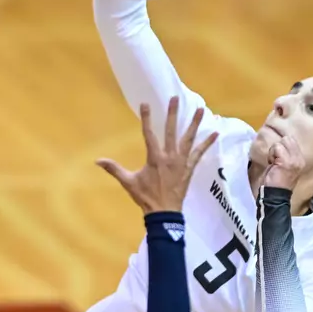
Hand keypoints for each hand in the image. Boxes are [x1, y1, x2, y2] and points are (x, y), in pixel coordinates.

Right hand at [96, 97, 216, 214]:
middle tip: (175, 98)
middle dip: (173, 114)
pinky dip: (207, 143)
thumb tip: (97, 160)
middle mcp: (170, 157)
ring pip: (189, 139)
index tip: (145, 103)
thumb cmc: (146, 197)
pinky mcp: (190, 168)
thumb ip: (114, 169)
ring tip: (201, 109)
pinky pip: (199, 153)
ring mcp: (181, 162)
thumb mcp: (128, 182)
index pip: (149, 134)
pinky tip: (215, 133)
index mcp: (154, 158)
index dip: (146, 118)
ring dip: (194, 123)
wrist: (164, 213)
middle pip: (171, 131)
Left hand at [263, 132, 305, 190]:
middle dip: (278, 147)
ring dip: (273, 151)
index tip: (278, 160)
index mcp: (300, 159)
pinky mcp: (286, 161)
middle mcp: (299, 159)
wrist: (275, 196)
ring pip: (282, 142)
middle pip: (288, 139)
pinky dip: (271, 155)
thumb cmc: (276, 182)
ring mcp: (294, 160)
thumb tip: (279, 143)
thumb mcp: (284, 166)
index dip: (281, 147)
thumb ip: (285, 154)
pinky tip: (272, 164)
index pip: (291, 140)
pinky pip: (277, 148)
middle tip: (275, 161)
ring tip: (274, 163)